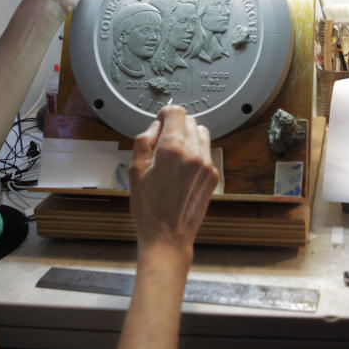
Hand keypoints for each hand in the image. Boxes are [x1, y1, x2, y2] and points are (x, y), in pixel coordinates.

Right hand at [129, 105, 217, 254]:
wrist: (168, 236)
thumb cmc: (148, 207)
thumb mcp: (135, 170)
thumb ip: (145, 140)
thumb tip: (156, 125)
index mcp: (172, 149)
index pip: (177, 112)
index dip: (166, 114)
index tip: (160, 121)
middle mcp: (194, 153)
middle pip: (190, 121)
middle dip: (176, 125)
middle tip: (163, 142)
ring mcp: (207, 164)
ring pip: (201, 134)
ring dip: (188, 136)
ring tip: (174, 155)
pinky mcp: (213, 175)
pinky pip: (206, 152)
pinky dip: (196, 152)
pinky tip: (183, 169)